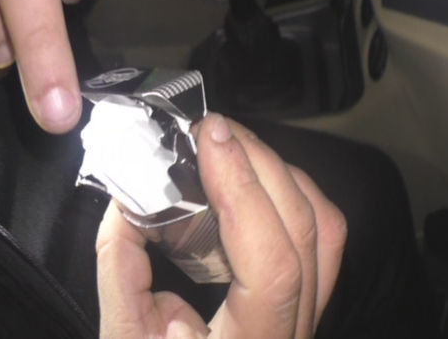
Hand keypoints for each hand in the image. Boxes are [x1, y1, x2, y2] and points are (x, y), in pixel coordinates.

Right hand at [96, 114, 347, 337]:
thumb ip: (120, 271)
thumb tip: (129, 200)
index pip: (275, 268)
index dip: (245, 193)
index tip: (209, 139)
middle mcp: (294, 335)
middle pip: (309, 235)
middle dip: (262, 166)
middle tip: (215, 129)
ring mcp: (309, 317)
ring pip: (328, 232)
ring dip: (283, 174)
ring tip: (234, 147)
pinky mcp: (307, 300)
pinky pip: (323, 238)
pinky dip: (294, 194)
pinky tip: (258, 179)